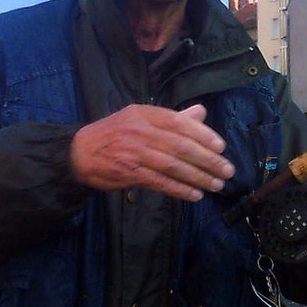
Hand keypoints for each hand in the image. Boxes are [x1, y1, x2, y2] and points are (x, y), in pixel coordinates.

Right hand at [70, 104, 235, 201]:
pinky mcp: (129, 173)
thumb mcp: (139, 118)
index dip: (203, 135)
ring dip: (198, 177)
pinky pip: (160, 182)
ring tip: (215, 185)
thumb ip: (172, 118)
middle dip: (208, 160)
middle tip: (226, 170)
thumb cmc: (114, 134)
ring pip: (173, 166)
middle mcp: (140, 131)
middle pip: (181, 146)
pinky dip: (179, 189)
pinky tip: (194, 194)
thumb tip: (201, 112)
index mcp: (145, 114)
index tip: (221, 147)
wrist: (79, 153)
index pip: (179, 122)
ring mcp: (134, 153)